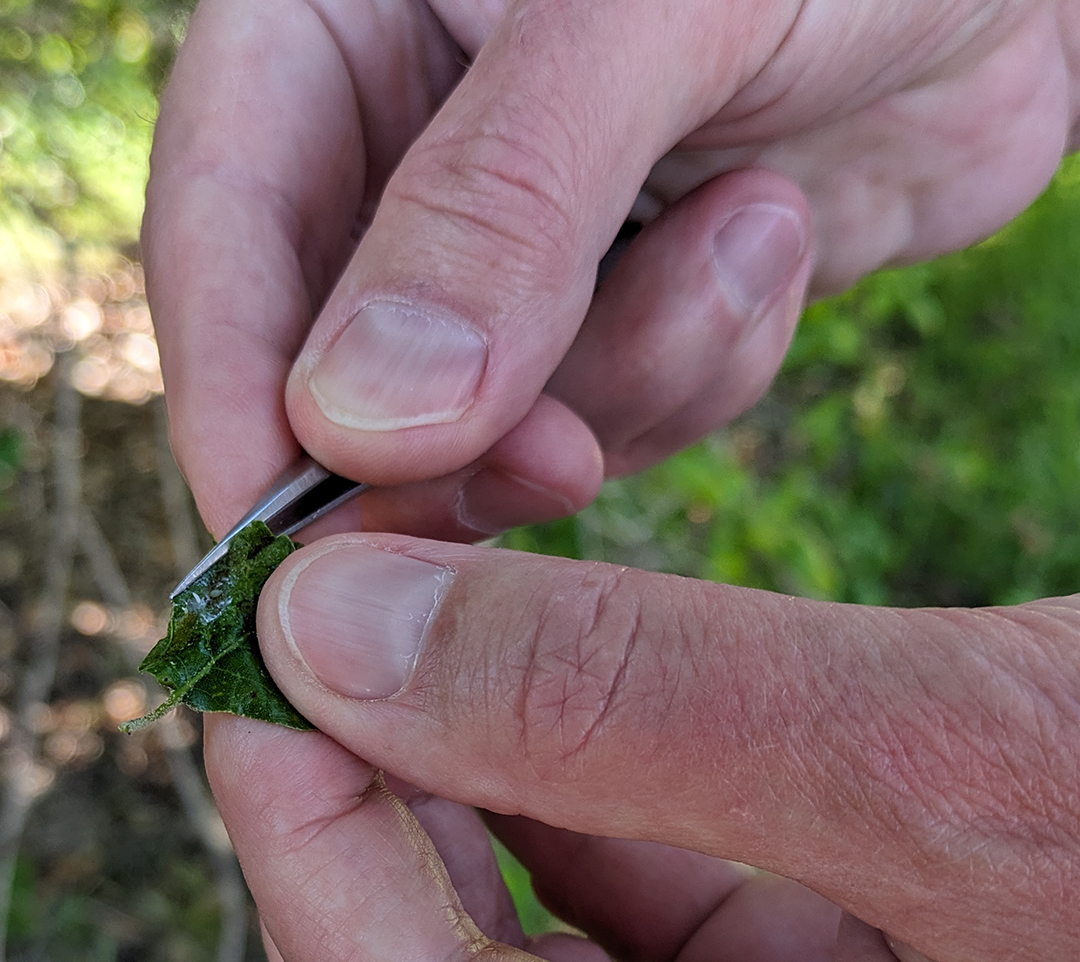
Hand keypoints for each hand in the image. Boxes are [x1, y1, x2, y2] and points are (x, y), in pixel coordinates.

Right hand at [144, 0, 1078, 540]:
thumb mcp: (648, 16)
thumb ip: (499, 207)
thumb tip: (356, 425)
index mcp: (339, 33)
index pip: (220, 236)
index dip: (236, 406)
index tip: (281, 557)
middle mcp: (407, 160)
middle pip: (343, 369)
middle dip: (454, 446)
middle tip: (560, 464)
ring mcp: (514, 257)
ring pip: (497, 420)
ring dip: (632, 372)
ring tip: (751, 226)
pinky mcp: (616, 319)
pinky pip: (619, 415)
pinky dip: (702, 363)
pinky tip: (777, 239)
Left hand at [203, 534, 1079, 960]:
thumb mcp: (980, 774)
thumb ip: (644, 707)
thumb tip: (336, 621)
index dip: (312, 837)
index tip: (262, 647)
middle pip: (449, 953)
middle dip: (372, 770)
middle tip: (318, 585)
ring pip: (540, 887)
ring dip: (469, 731)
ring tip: (414, 574)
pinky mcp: (825, 925)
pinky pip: (641, 847)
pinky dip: (579, 737)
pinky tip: (545, 622)